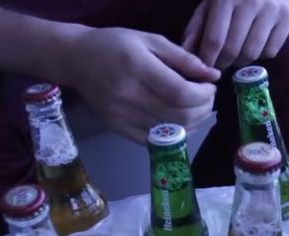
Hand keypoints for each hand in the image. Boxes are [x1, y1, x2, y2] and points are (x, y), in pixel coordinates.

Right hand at [60, 27, 220, 143]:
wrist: (77, 60)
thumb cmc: (115, 45)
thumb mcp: (150, 41)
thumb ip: (183, 58)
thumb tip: (212, 75)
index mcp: (138, 68)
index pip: (181, 93)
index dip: (203, 95)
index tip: (211, 87)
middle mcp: (129, 95)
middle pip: (178, 115)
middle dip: (203, 109)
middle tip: (207, 99)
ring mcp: (122, 116)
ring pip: (169, 131)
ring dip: (193, 123)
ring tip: (198, 109)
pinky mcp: (118, 128)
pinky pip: (154, 140)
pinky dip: (174, 134)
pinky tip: (181, 122)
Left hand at [181, 0, 288, 70]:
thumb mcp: (210, 3)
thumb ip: (197, 27)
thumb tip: (187, 52)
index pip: (215, 39)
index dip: (208, 59)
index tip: (204, 69)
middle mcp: (251, 2)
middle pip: (233, 49)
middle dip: (223, 63)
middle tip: (220, 64)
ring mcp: (272, 10)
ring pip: (252, 53)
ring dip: (240, 61)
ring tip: (235, 55)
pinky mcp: (288, 17)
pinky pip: (270, 51)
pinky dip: (260, 55)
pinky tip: (253, 45)